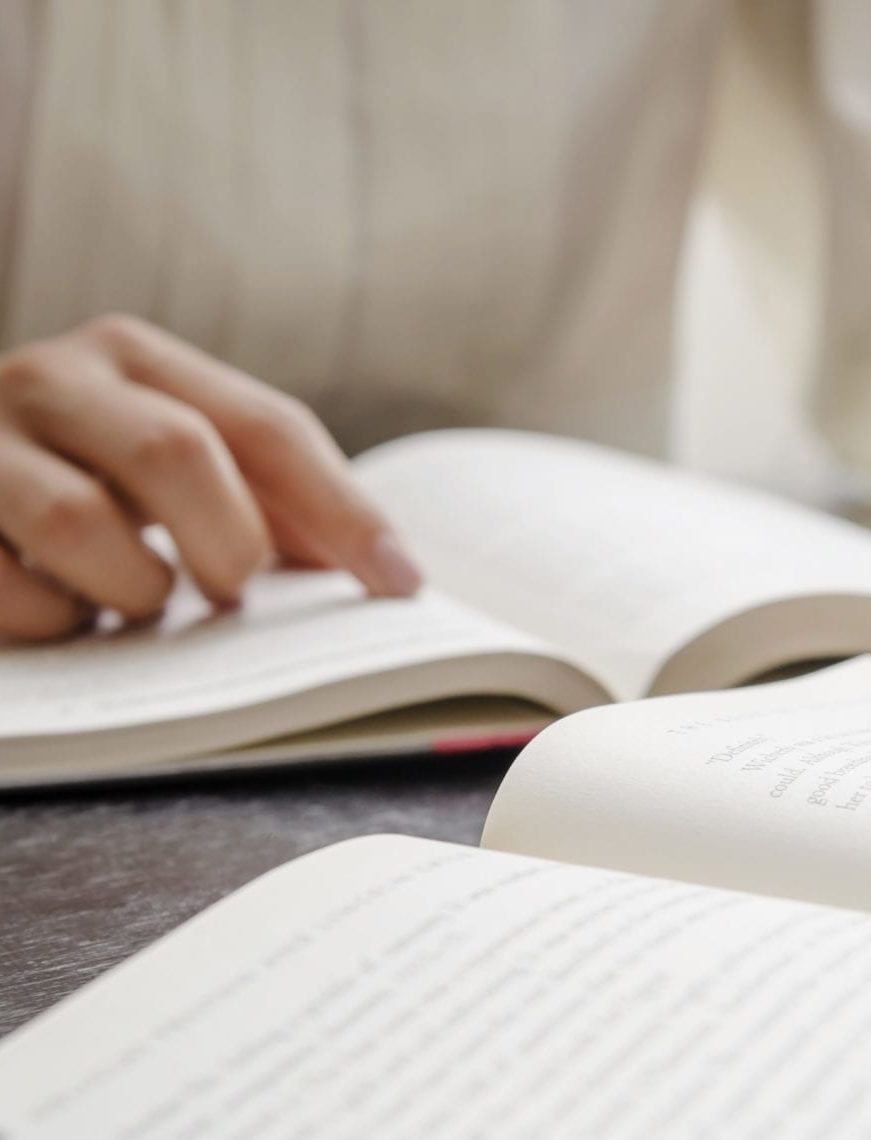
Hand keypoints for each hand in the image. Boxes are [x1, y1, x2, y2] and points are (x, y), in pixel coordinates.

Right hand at [0, 314, 420, 639]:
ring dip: (135, 589)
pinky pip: (14, 593)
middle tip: (231, 592)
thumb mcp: (175, 466)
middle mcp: (50, 379)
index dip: (345, 510)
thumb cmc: (82, 478)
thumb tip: (390, 573)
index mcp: (133, 356)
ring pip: (81, 523)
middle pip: (177, 451)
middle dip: (226, 543)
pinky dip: (58, 622)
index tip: (400, 585)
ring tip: (136, 599)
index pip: (267, 427)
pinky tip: (64, 613)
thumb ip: (271, 497)